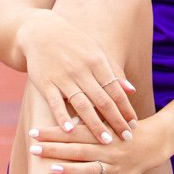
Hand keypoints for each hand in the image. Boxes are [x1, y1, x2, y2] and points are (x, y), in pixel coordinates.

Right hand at [18, 11, 137, 141]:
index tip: (134, 124)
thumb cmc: (73, 43)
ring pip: (82, 105)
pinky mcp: (46, 83)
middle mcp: (82, 71)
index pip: (115, 90)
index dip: (126, 108)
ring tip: (106, 141)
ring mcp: (63, 77)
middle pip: (102, 100)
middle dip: (116, 120)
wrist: (40, 31)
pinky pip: (55, 102)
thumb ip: (113, 71)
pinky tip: (70, 130)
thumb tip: (131, 90)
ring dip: (95, 124)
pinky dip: (63, 117)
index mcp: (97, 62)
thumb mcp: (95, 51)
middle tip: (126, 138)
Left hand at [32, 118, 170, 173]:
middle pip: (76, 149)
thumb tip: (60, 99)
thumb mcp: (107, 116)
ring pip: (89, 168)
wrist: (153, 142)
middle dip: (54, 149)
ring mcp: (112, 165)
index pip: (72, 131)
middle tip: (33, 149)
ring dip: (71, 169)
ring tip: (52, 169)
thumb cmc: (121, 128)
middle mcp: (105, 148)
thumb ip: (86, 113)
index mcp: (100, 132)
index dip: (53, 132)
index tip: (33, 132)